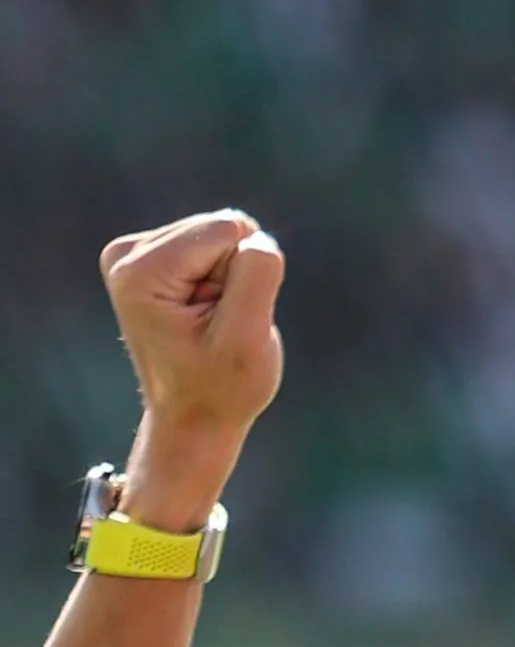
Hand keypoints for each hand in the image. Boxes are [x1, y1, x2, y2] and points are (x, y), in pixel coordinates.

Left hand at [101, 212, 284, 525]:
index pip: (228, 231)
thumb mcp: (248, 336)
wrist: (193, 418)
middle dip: (235, 276)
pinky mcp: (148, 258)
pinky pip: (213, 246)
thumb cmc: (222, 386)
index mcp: (141, 270)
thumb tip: (255, 236)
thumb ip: (256, 275)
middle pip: (222, 228)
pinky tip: (204, 314)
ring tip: (211, 322)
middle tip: (218, 323)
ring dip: (230, 281)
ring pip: (221, 236)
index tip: (222, 320)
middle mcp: (126, 253)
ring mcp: (132, 254)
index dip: (244, 278)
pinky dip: (221, 281)